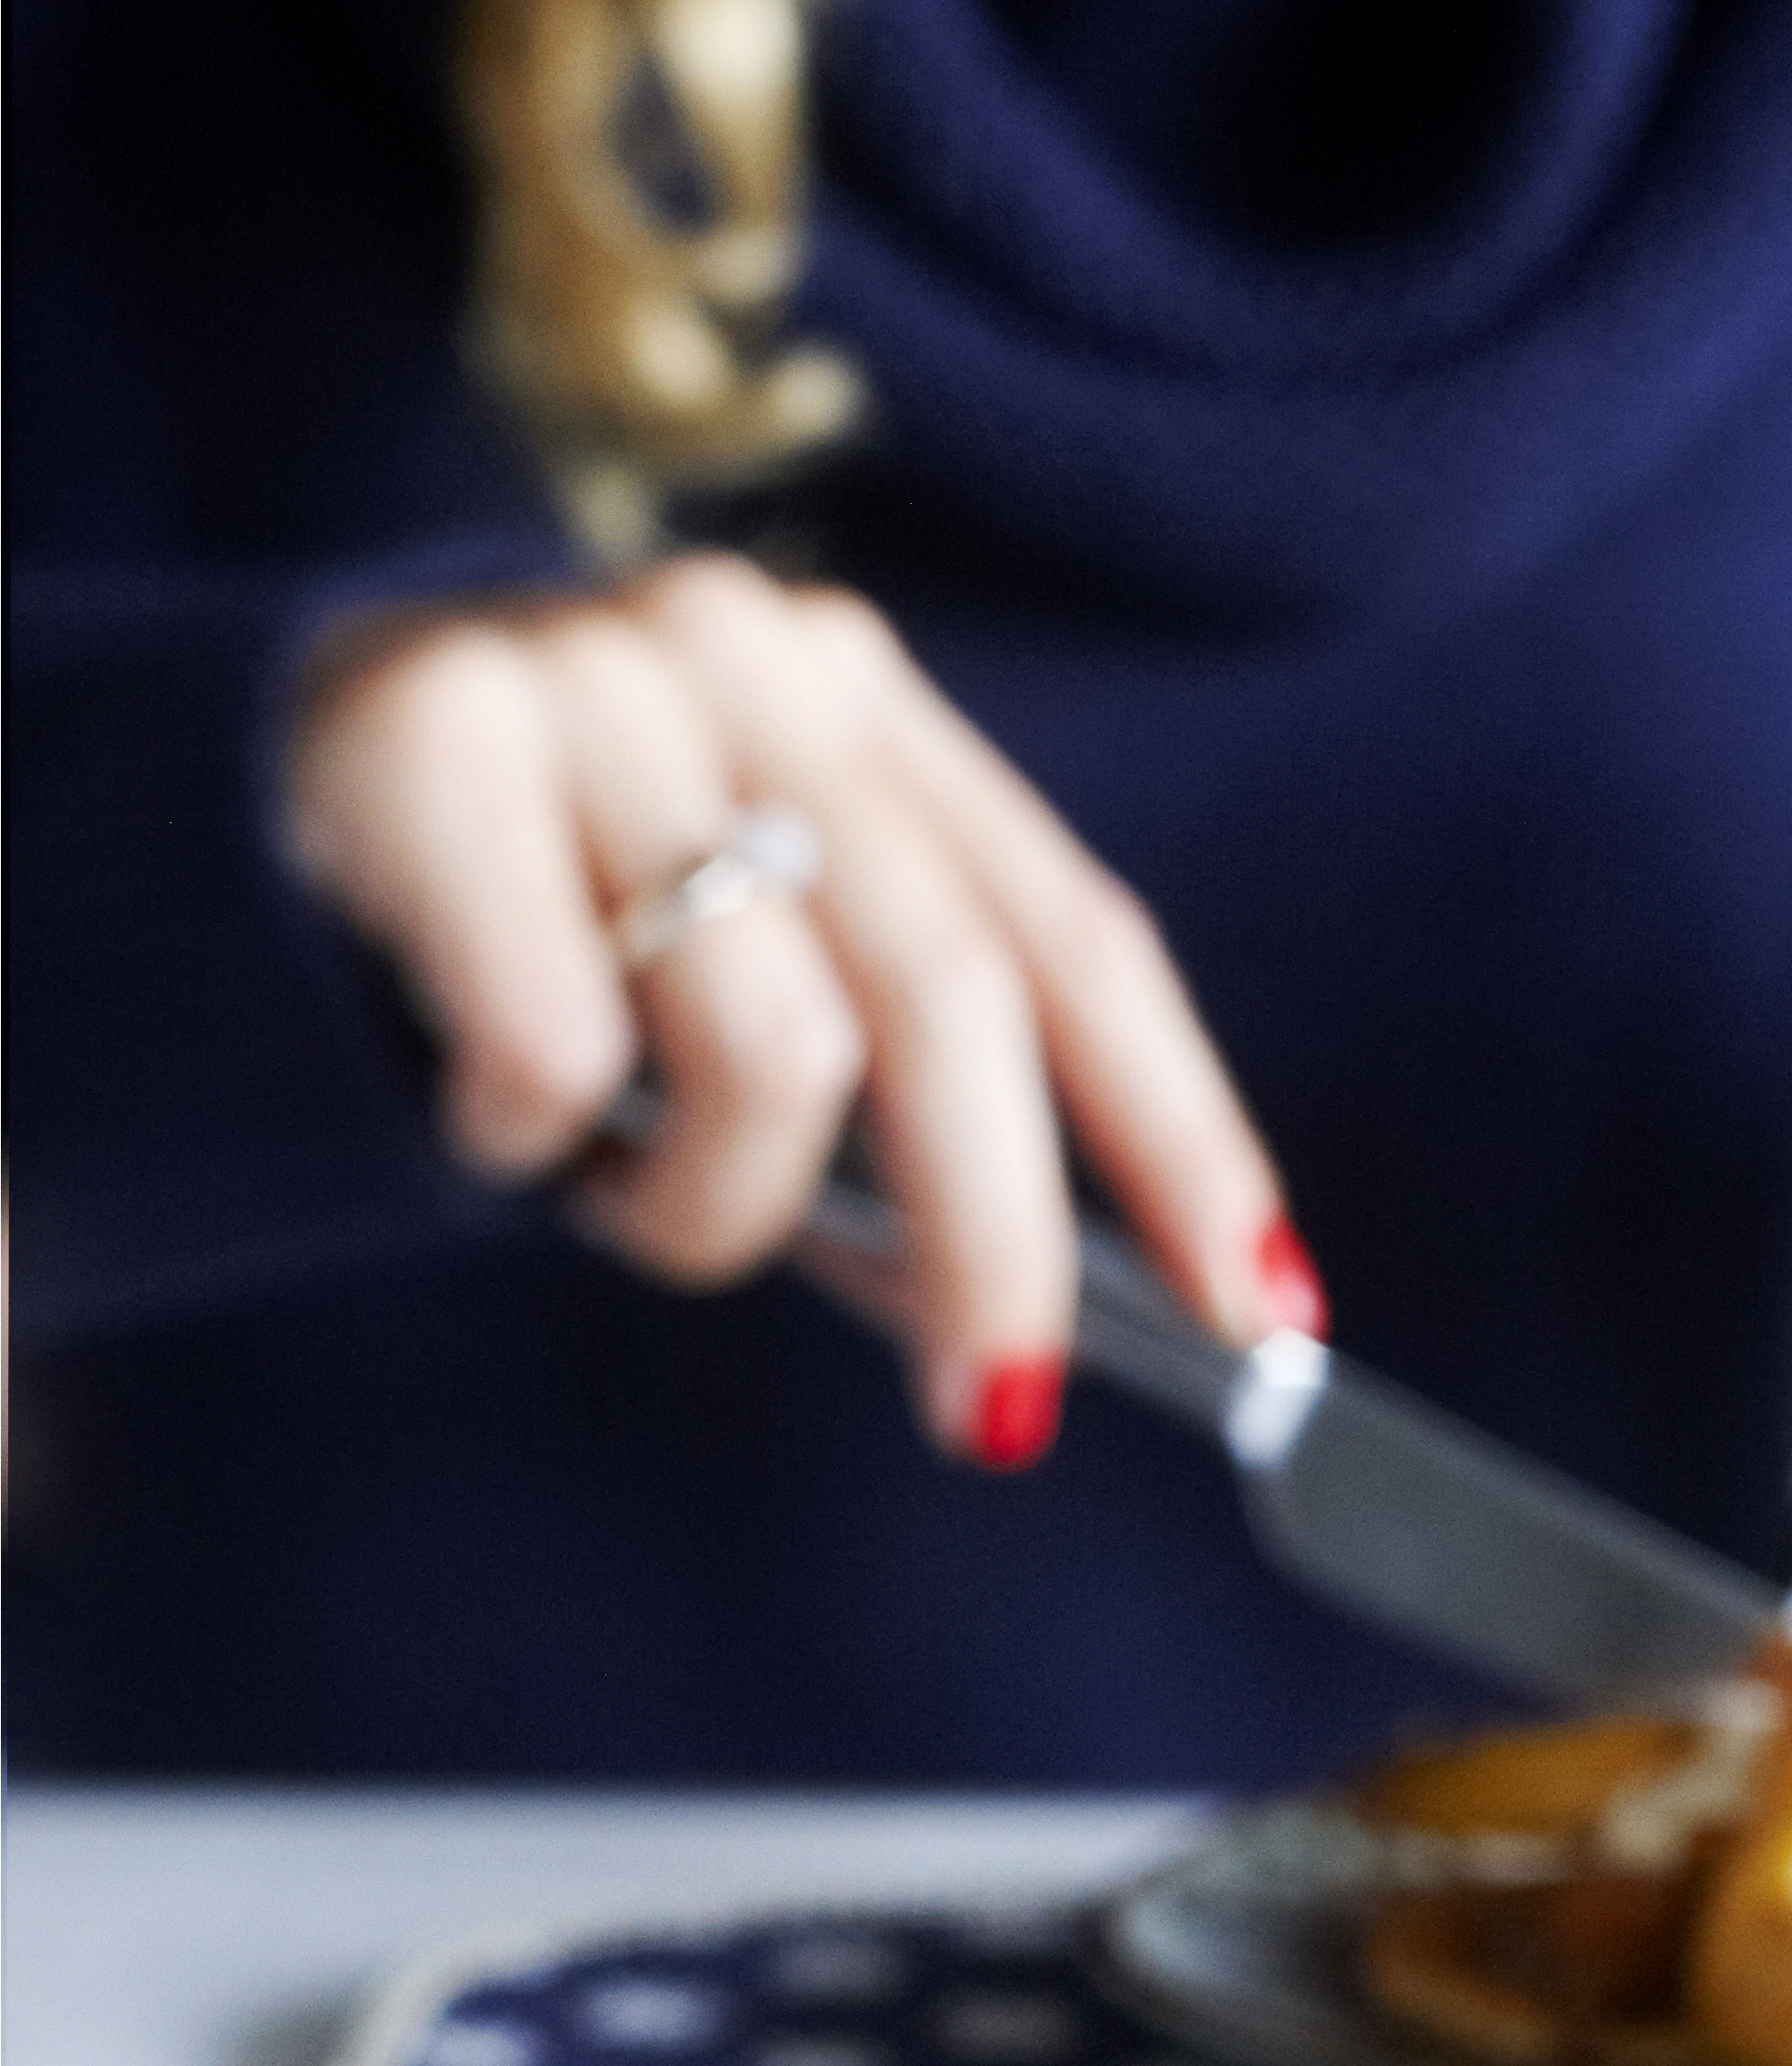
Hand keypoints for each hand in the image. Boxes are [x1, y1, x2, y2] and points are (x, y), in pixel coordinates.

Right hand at [286, 556, 1322, 1465]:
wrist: (257, 772)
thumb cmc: (547, 899)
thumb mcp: (741, 941)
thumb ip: (882, 1067)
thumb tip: (1027, 1307)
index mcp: (867, 702)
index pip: (1080, 939)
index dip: (1182, 1138)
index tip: (1261, 1313)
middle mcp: (754, 663)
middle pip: (953, 1002)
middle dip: (998, 1244)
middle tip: (989, 1402)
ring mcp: (592, 685)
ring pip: (767, 1048)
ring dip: (713, 1209)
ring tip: (636, 1202)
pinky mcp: (429, 743)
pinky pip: (557, 1044)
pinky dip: (538, 1139)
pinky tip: (499, 1116)